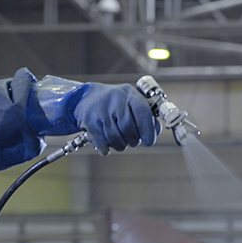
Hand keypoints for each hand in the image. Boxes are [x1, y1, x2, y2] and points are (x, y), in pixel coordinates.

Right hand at [28, 77, 159, 155]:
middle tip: (132, 141)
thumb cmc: (114, 103)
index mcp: (129, 94)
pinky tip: (107, 145)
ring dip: (120, 145)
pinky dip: (106, 148)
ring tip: (120, 142)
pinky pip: (102, 143)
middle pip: (129, 128)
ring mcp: (101, 111)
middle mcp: (115, 100)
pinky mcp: (89, 122)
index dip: (148, 130)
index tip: (149, 141)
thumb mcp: (131, 102)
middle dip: (133, 140)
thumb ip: (145, 115)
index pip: (143, 112)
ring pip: (116, 138)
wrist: (85, 98)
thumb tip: (156, 130)